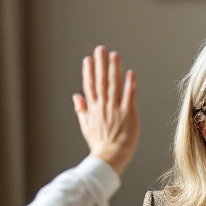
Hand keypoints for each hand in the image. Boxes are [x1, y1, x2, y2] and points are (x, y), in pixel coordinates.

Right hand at [73, 45, 138, 175]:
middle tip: (101, 49)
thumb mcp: (86, 127)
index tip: (88, 59)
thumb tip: (75, 96)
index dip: (88, 72)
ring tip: (114, 55)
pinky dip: (129, 84)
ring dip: (113, 69)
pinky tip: (130, 73)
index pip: (89, 86)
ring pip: (114, 85)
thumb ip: (81, 110)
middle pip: (100, 81)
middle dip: (100, 64)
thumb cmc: (100, 145)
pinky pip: (129, 96)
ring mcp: (115, 109)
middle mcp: (103, 106)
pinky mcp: (128, 114)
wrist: (110, 157)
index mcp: (93, 109)